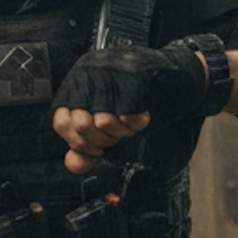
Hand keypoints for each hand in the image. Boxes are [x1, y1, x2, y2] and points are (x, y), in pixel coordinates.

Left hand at [50, 44, 205, 175]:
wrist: (176, 76)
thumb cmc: (139, 99)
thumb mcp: (107, 125)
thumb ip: (87, 147)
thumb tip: (72, 164)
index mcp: (76, 84)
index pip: (61, 121)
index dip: (79, 142)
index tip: (97, 148)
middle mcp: (87, 74)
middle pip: (82, 124)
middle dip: (104, 140)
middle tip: (118, 135)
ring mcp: (108, 72)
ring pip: (104, 121)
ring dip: (123, 131)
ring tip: (131, 123)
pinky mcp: (131, 76)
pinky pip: (127, 115)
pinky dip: (137, 122)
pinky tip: (142, 116)